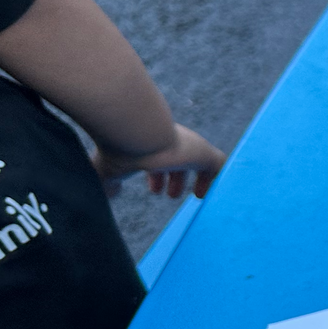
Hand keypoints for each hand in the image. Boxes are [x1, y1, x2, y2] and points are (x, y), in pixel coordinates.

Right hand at [93, 122, 225, 199]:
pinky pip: (220, 166)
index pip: (158, 159)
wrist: (137, 132)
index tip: (154, 190)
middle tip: (170, 195)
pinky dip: (217, 180)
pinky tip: (211, 194)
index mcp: (150, 144)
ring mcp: (190, 146)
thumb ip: (107, 182)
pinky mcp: (205, 154)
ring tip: (195, 196)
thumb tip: (110, 193)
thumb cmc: (119, 151)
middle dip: (176, 178)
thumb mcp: (109, 171)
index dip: (156, 175)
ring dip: (198, 179)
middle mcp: (171, 142)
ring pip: (201, 161)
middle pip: (180, 158)